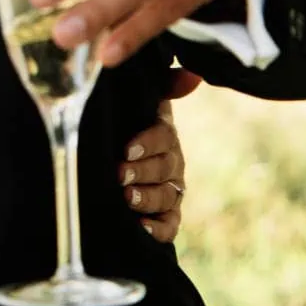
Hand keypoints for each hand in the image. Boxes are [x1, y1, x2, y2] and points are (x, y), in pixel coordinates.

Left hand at [120, 87, 195, 241]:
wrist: (114, 159)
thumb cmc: (125, 127)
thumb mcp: (137, 105)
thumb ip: (162, 87)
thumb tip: (191, 75)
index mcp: (164, 135)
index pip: (163, 136)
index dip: (147, 143)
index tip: (127, 149)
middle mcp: (172, 163)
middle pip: (164, 168)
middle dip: (142, 172)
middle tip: (120, 175)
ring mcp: (172, 191)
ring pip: (166, 197)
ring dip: (147, 198)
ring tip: (127, 199)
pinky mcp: (167, 217)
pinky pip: (169, 226)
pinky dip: (157, 229)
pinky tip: (141, 228)